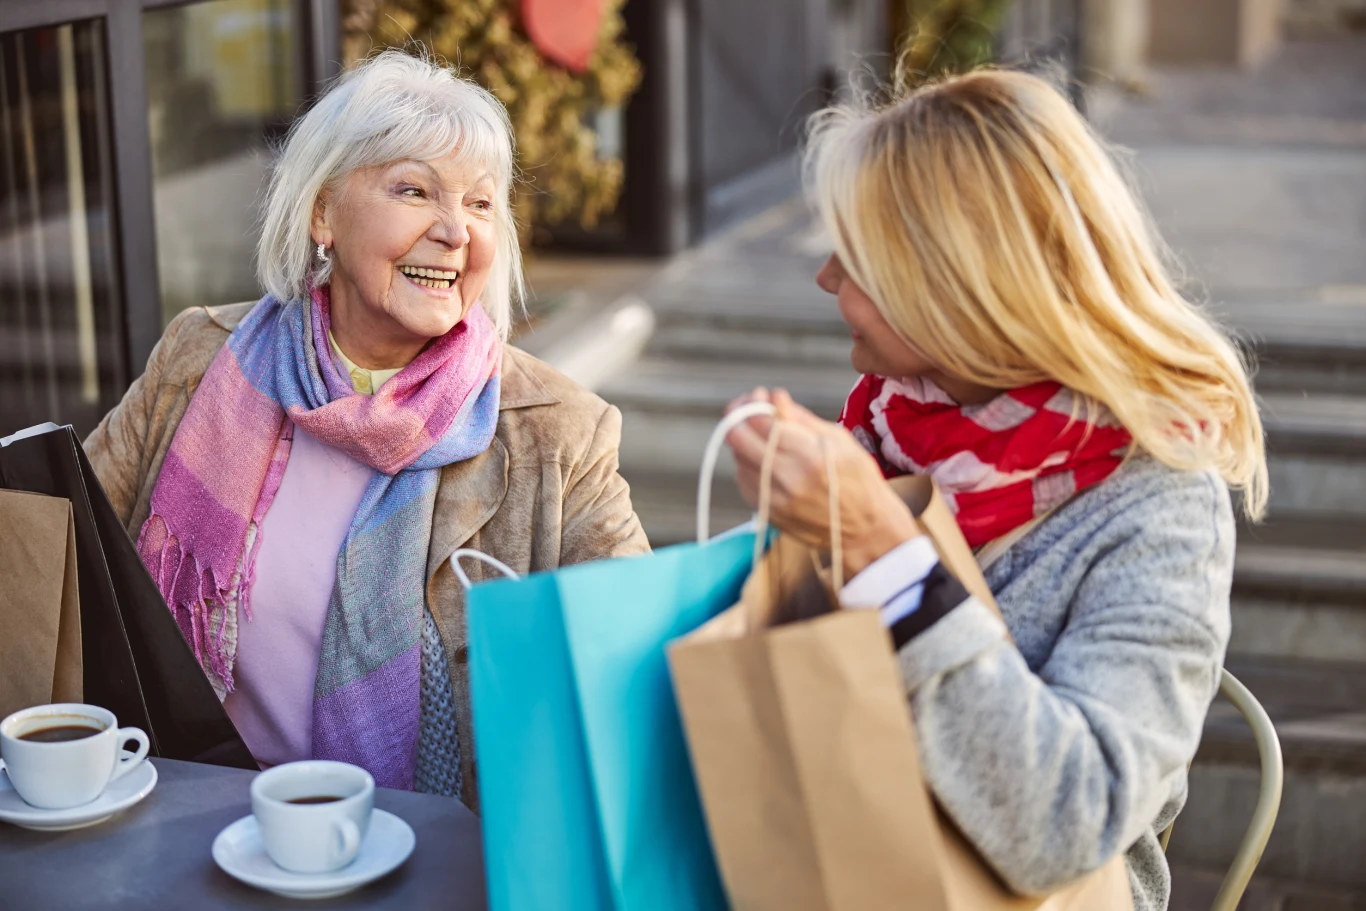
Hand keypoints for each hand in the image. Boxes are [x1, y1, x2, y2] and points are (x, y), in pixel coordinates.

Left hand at [724, 388, 920, 579]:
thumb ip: (800, 418)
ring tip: (763, 433)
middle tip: (750, 407)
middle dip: (738, 415)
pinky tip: (766, 459)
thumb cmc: (859, 480)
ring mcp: (773, 499)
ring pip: (737, 458)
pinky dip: (749, 463)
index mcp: (808, 455)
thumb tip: (774, 398)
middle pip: (736, 438)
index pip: (759, 421)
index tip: (761, 395)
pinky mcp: (767, 513)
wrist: (866, 529)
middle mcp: (786, 478)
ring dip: (745, 440)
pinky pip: (744, 480)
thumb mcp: (839, 438)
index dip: (753, 401)